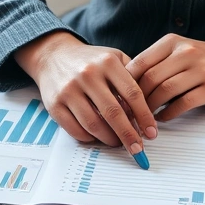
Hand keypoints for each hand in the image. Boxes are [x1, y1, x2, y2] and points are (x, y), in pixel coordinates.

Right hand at [14, 31, 156, 153]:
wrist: (53, 56)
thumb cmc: (89, 61)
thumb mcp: (114, 58)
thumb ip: (132, 78)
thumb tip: (148, 112)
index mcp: (107, 62)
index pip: (132, 93)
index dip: (144, 116)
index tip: (151, 132)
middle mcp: (88, 74)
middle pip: (114, 113)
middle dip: (129, 135)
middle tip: (138, 148)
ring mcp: (69, 90)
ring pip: (94, 124)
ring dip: (109, 139)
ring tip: (117, 142)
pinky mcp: (55, 104)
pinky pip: (75, 130)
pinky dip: (89, 138)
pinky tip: (97, 137)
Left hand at [126, 35, 204, 121]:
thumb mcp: (181, 52)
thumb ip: (157, 63)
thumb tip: (126, 85)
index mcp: (172, 43)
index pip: (140, 62)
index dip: (125, 83)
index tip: (117, 99)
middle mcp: (186, 53)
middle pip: (150, 79)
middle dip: (135, 101)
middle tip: (127, 115)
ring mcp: (200, 70)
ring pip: (164, 91)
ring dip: (150, 109)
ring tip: (143, 119)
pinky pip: (183, 103)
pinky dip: (168, 114)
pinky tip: (162, 119)